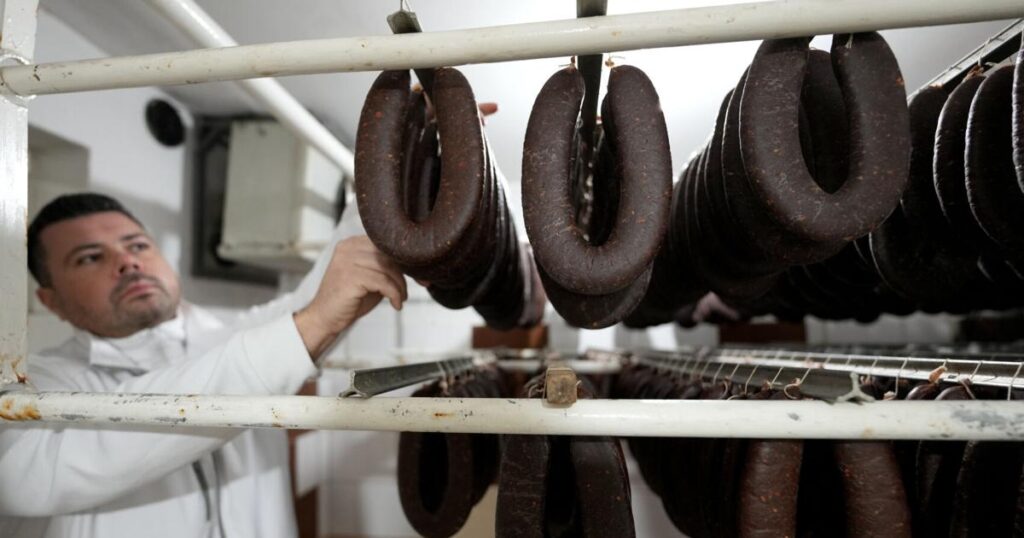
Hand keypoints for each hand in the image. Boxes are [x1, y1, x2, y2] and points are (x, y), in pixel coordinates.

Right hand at [293, 236, 406, 359]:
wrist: (325, 318)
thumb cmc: (350, 299)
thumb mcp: (371, 277)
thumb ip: (386, 266)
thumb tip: (415, 265)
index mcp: (352, 243)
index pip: (386, 244)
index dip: (406, 259)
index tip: (420, 275)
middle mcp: (348, 247)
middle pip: (389, 254)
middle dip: (407, 272)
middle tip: (418, 286)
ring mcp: (347, 261)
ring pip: (388, 268)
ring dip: (400, 286)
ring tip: (400, 298)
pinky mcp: (350, 276)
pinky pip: (383, 282)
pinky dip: (394, 294)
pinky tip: (395, 304)